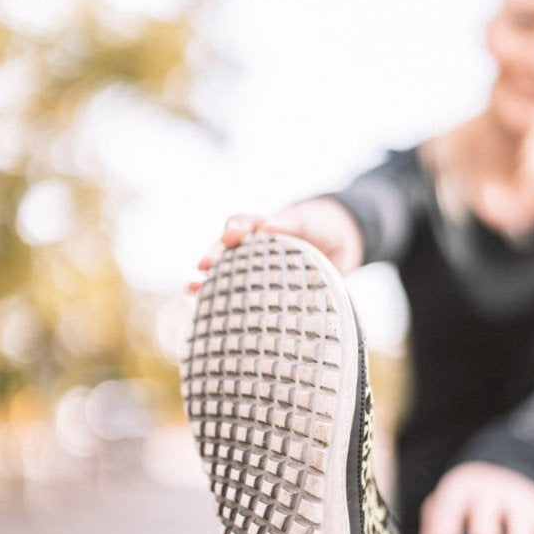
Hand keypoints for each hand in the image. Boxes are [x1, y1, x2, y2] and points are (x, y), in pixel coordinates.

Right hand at [187, 199, 363, 291]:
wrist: (342, 246)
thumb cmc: (322, 227)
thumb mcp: (308, 220)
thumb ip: (290, 223)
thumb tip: (267, 226)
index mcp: (264, 227)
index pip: (243, 224)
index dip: (234, 229)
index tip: (232, 234)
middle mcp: (255, 249)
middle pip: (227, 251)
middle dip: (214, 256)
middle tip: (204, 265)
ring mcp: (259, 271)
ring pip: (228, 274)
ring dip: (209, 281)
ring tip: (191, 289)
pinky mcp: (266, 292)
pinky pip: (242, 297)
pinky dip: (224, 304)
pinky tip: (208, 313)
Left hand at [418, 462, 533, 533]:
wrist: (503, 483)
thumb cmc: (463, 516)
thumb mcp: (445, 512)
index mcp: (461, 490)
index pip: (451, 503)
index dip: (446, 520)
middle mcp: (492, 492)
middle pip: (487, 506)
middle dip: (485, 523)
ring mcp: (522, 501)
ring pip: (523, 517)